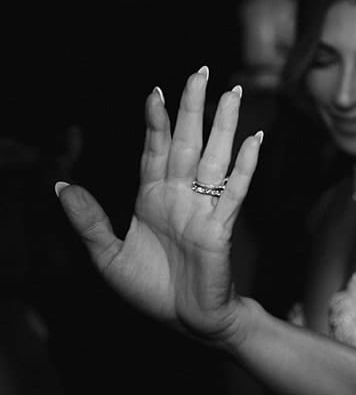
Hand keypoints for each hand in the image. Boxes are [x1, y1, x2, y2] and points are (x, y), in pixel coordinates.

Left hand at [54, 66, 262, 345]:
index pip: (154, 150)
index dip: (155, 121)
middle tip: (200, 72)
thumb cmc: (153, 290)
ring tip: (233, 93)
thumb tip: (61, 185)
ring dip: (225, 125)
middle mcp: (181, 196)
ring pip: (216, 157)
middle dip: (193, 107)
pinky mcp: (222, 228)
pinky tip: (255, 140)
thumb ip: (88, 220)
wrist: (188, 322)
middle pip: (188, 142)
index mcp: (153, 198)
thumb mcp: (107, 256)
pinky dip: (246, 165)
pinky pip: (235, 191)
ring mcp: (204, 209)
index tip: (156, 91)